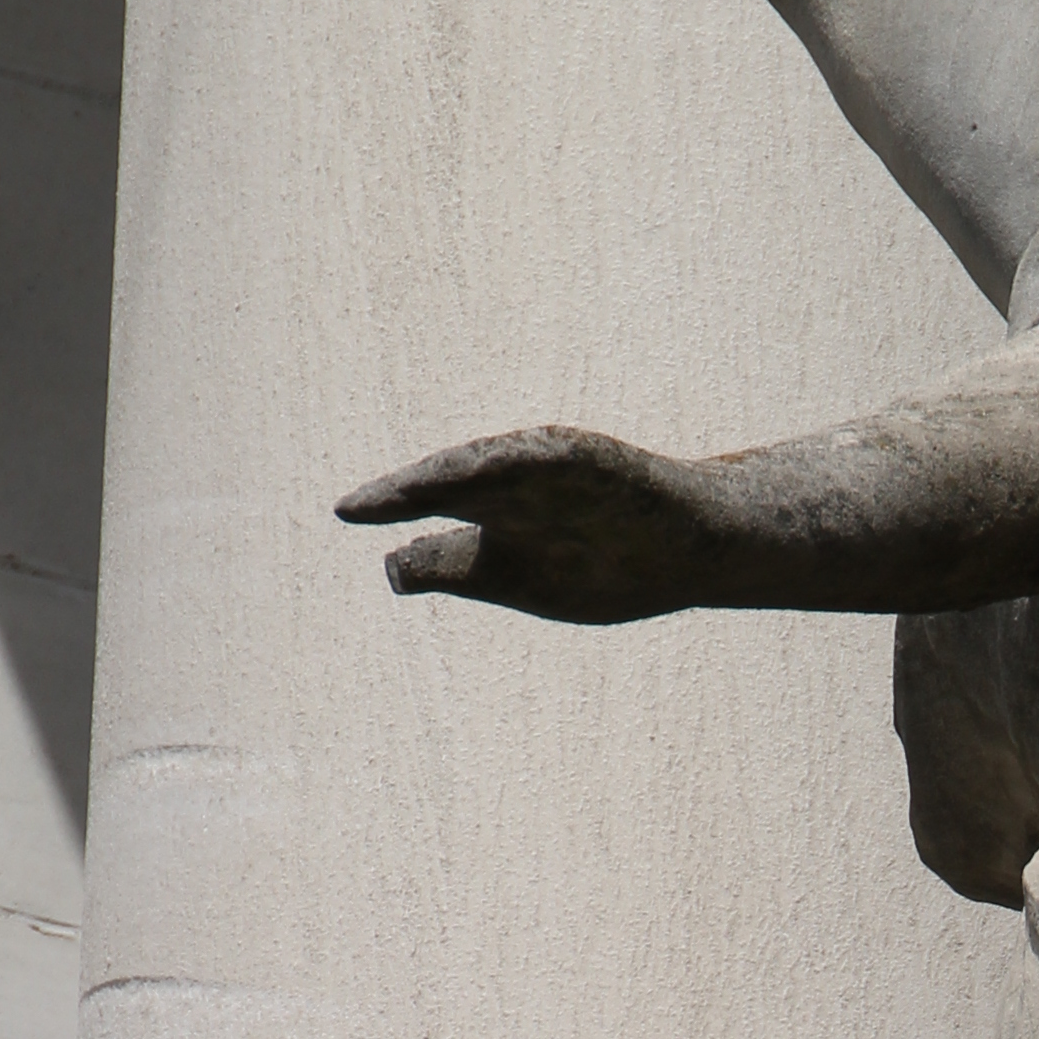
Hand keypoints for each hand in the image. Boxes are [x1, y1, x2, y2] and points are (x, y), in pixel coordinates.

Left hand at [337, 424, 703, 619]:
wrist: (690, 550)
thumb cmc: (602, 566)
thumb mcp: (515, 576)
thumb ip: (454, 565)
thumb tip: (391, 568)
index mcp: (493, 512)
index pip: (434, 504)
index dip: (392, 505)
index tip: (348, 514)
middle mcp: (518, 485)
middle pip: (456, 483)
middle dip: (415, 492)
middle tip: (366, 505)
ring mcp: (560, 474)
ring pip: (502, 469)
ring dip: (459, 478)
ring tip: (416, 488)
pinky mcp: (602, 464)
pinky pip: (561, 462)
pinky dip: (530, 464)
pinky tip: (495, 470)